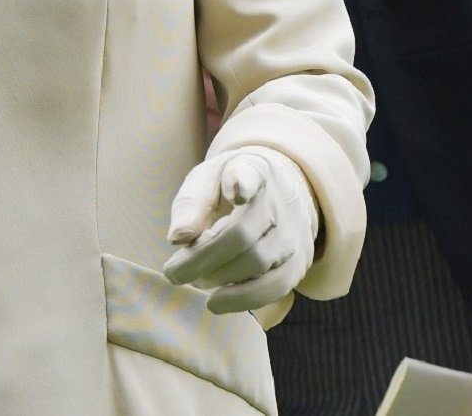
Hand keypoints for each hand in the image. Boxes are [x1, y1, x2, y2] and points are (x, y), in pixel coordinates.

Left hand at [163, 146, 318, 313]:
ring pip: (257, 262)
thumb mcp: (209, 178)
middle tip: (173, 272)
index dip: (243, 183)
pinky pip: (275, 286)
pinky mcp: (298, 261)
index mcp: (254, 169)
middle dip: (202, 258)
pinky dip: (243, 299)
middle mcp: (280, 200)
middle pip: (241, 234)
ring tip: (194, 280)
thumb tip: (177, 237)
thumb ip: (192, 202)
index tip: (236, 191)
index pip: (251, 175)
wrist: (279, 192)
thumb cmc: (232, 185)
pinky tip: (216, 302)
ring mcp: (293, 232)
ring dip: (219, 277)